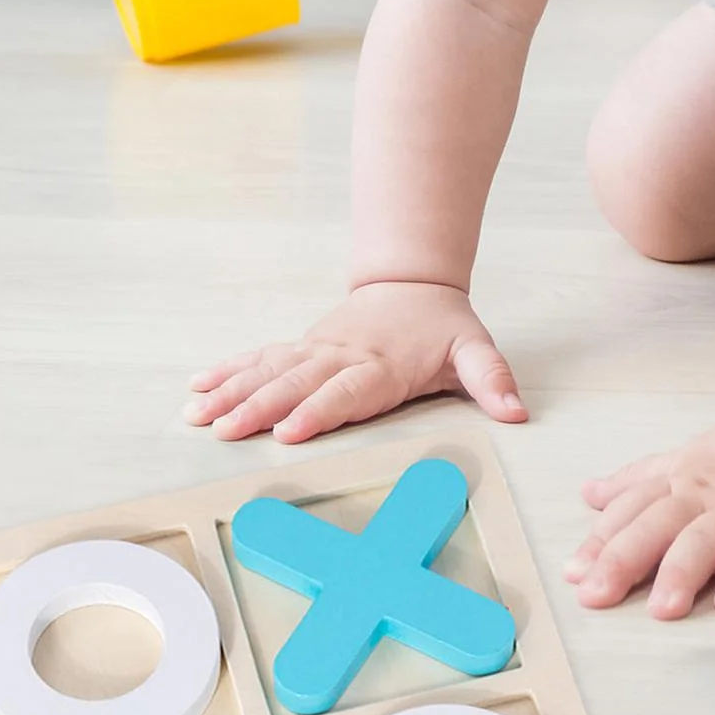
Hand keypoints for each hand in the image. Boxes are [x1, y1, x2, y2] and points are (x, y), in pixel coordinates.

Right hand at [185, 281, 527, 443]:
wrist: (412, 282)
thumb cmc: (441, 327)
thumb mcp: (475, 350)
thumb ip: (492, 380)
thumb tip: (517, 410)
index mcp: (379, 365)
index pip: (345, 392)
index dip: (317, 412)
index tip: (288, 431)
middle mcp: (340, 357)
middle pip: (294, 385)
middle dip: (258, 409)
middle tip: (227, 432)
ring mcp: (314, 351)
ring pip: (267, 372)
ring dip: (231, 393)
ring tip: (198, 415)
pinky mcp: (300, 348)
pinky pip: (258, 359)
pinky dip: (228, 372)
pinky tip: (198, 388)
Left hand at [565, 418, 714, 617]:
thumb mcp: (683, 461)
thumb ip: (636, 482)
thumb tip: (588, 494)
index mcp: (677, 484)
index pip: (629, 513)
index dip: (600, 543)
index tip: (574, 575)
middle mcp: (704, 498)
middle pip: (656, 527)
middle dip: (622, 561)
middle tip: (596, 598)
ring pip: (706, 540)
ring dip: (681, 574)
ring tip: (662, 611)